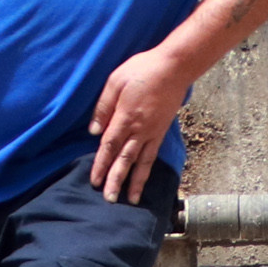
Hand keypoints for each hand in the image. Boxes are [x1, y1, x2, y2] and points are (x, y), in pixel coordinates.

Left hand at [88, 48, 189, 203]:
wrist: (174, 67)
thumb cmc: (142, 69)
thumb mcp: (115, 81)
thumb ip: (104, 106)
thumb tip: (93, 131)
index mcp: (125, 117)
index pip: (109, 145)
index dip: (101, 164)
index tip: (94, 181)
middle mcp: (139, 129)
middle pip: (125, 159)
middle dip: (116, 180)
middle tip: (109, 199)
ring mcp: (153, 132)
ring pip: (142, 162)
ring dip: (135, 182)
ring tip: (131, 199)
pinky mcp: (162, 130)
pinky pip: (153, 155)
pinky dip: (148, 169)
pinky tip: (144, 178)